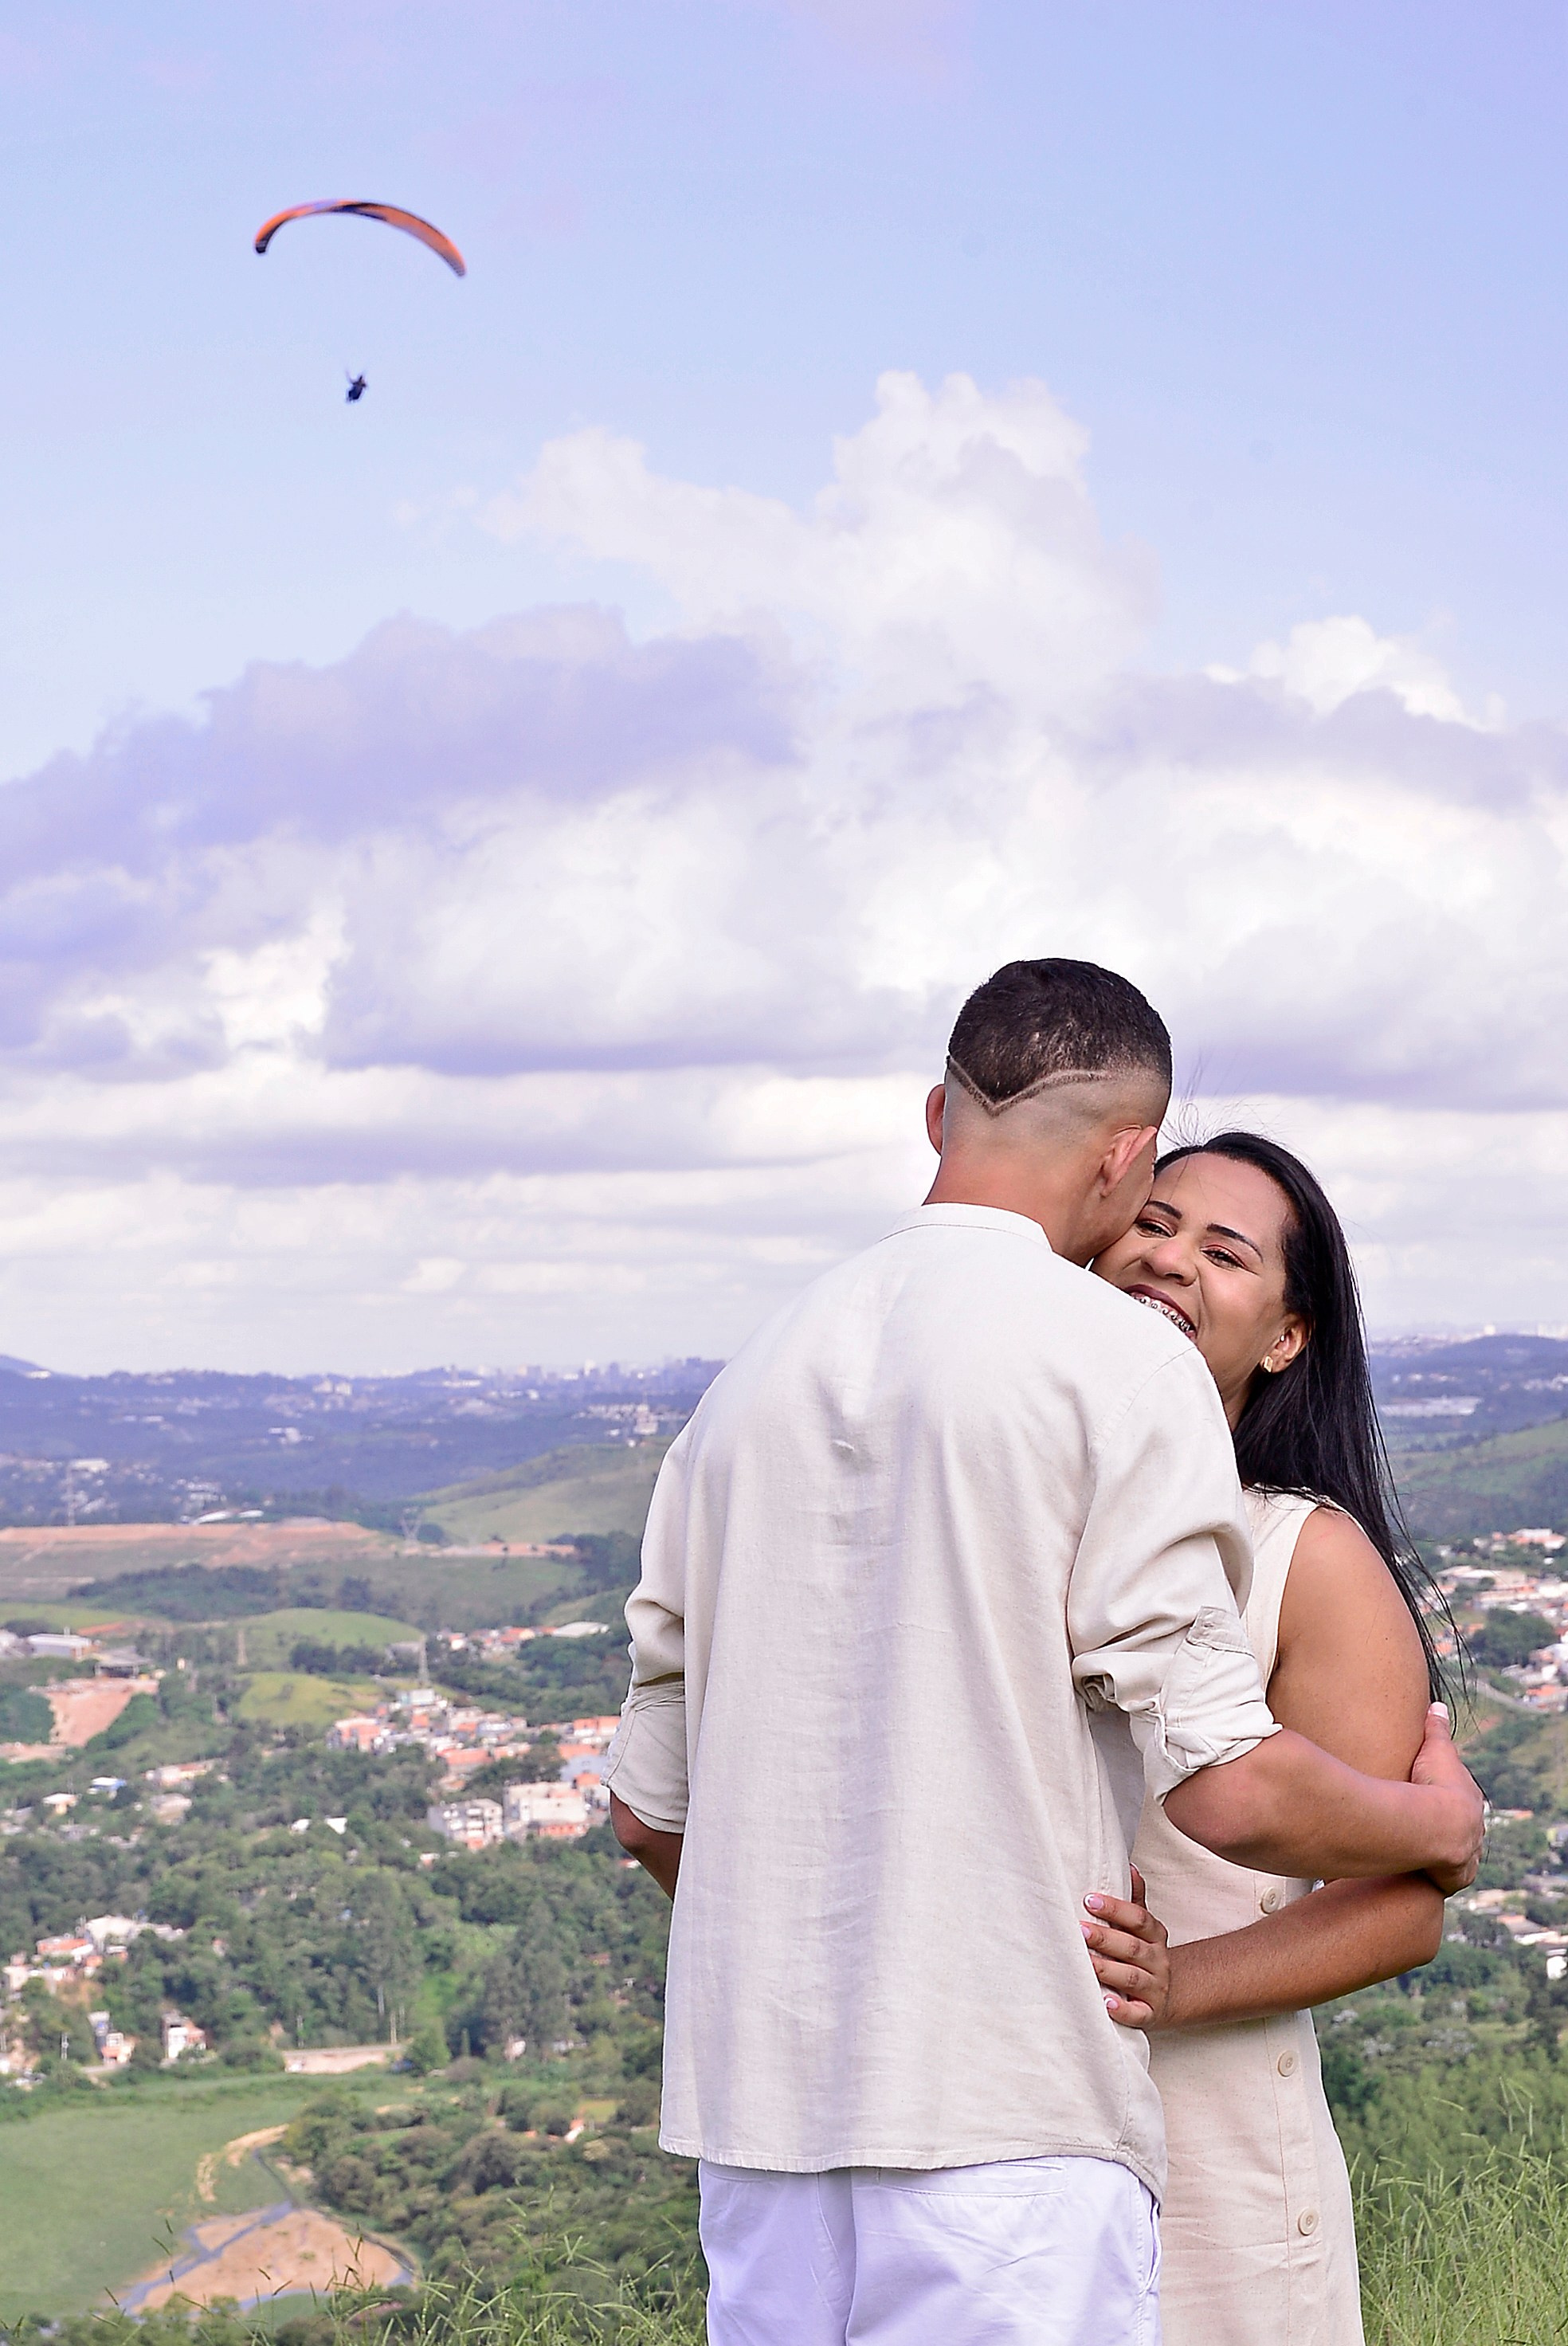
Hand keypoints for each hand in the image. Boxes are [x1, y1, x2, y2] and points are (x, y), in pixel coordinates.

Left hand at [1082, 1868, 1171, 2029]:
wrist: (1168, 1996)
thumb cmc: (1143, 1955)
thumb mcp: (1144, 1928)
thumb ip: (1136, 1900)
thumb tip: (1129, 1866)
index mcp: (1155, 1936)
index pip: (1139, 1919)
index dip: (1116, 1908)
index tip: (1089, 1899)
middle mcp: (1157, 1961)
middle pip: (1132, 1947)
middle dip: (1105, 1938)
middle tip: (1079, 1929)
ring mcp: (1155, 1988)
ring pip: (1132, 1978)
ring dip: (1107, 1969)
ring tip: (1085, 1961)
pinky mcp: (1150, 2014)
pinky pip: (1138, 2013)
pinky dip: (1123, 2009)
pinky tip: (1105, 2002)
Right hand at [1409, 1702, 1484, 1894]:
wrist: (1438, 1826)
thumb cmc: (1435, 1786)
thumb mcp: (1436, 1749)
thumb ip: (1436, 1728)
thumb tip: (1437, 1705)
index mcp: (1470, 1799)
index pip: (1463, 1795)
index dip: (1449, 1794)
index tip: (1436, 1795)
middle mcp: (1475, 1828)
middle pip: (1466, 1826)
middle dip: (1454, 1826)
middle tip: (1432, 1823)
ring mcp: (1468, 1854)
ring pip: (1462, 1853)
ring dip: (1450, 1852)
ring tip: (1430, 1851)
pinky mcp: (1457, 1876)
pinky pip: (1452, 1878)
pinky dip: (1443, 1876)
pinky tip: (1430, 1874)